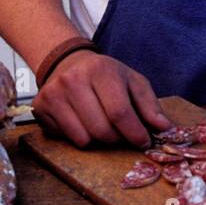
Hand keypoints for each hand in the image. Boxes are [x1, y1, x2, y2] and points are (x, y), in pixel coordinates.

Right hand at [32, 50, 171, 148]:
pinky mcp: (41, 107)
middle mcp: (73, 79)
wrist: (67, 63)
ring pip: (84, 138)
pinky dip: (80, 137)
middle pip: (102, 130)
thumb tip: (164, 128)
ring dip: (98, 140)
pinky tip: (82, 121)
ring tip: (100, 124)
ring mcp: (54, 93)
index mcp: (101, 69)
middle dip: (117, 138)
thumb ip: (149, 105)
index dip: (134, 133)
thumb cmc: (105, 75)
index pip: (119, 112)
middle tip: (120, 132)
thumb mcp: (132, 81)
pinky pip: (67, 138)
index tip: (143, 141)